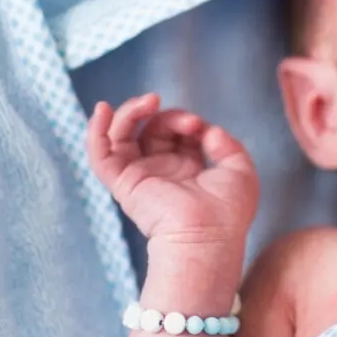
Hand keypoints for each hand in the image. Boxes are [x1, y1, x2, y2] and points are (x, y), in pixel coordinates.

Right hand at [86, 93, 258, 245]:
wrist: (209, 235)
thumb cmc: (229, 212)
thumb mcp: (240, 170)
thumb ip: (227, 145)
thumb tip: (209, 131)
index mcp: (188, 169)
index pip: (178, 133)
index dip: (188, 121)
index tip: (203, 129)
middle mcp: (162, 171)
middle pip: (152, 129)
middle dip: (168, 116)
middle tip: (188, 122)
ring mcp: (140, 176)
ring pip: (123, 136)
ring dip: (131, 113)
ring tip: (148, 102)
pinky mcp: (123, 183)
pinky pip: (100, 156)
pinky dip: (96, 132)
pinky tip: (101, 111)